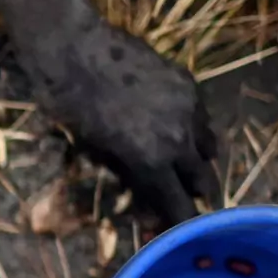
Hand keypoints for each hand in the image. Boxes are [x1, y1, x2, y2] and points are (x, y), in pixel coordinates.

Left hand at [27, 25, 219, 225]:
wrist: (74, 48)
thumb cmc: (68, 103)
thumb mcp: (92, 149)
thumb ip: (124, 171)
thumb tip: (140, 192)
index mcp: (152, 161)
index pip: (181, 207)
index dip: (181, 222)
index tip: (181, 230)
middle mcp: (179, 139)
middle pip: (204, 179)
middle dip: (199, 195)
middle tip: (194, 202)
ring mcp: (188, 108)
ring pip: (210, 146)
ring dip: (201, 161)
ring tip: (192, 167)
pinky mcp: (188, 82)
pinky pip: (203, 116)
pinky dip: (196, 130)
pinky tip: (183, 130)